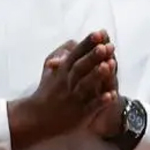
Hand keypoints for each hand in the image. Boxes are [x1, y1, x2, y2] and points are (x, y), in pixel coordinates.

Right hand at [6, 33, 118, 147]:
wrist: (37, 117)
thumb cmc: (49, 90)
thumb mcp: (52, 70)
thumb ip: (63, 54)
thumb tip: (74, 41)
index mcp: (63, 70)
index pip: (76, 54)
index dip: (88, 44)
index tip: (100, 33)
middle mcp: (68, 82)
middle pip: (81, 67)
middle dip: (93, 56)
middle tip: (106, 46)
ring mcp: (74, 97)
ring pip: (86, 85)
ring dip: (98, 75)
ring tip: (110, 65)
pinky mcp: (80, 113)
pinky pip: (91, 106)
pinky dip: (100, 101)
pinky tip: (112, 95)